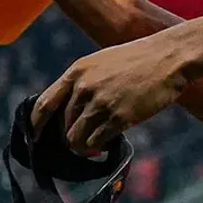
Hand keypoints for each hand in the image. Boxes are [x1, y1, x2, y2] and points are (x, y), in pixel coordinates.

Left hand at [32, 35, 189, 151]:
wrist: (168, 57)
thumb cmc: (139, 59)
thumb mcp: (103, 61)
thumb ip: (85, 82)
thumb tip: (73, 111)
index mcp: (77, 71)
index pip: (45, 103)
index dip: (36, 123)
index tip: (34, 135)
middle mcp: (84, 87)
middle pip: (64, 125)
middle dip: (71, 135)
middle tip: (83, 140)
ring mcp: (101, 103)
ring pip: (77, 138)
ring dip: (83, 145)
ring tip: (95, 143)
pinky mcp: (119, 117)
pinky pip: (97, 142)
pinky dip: (99, 146)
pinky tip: (108, 142)